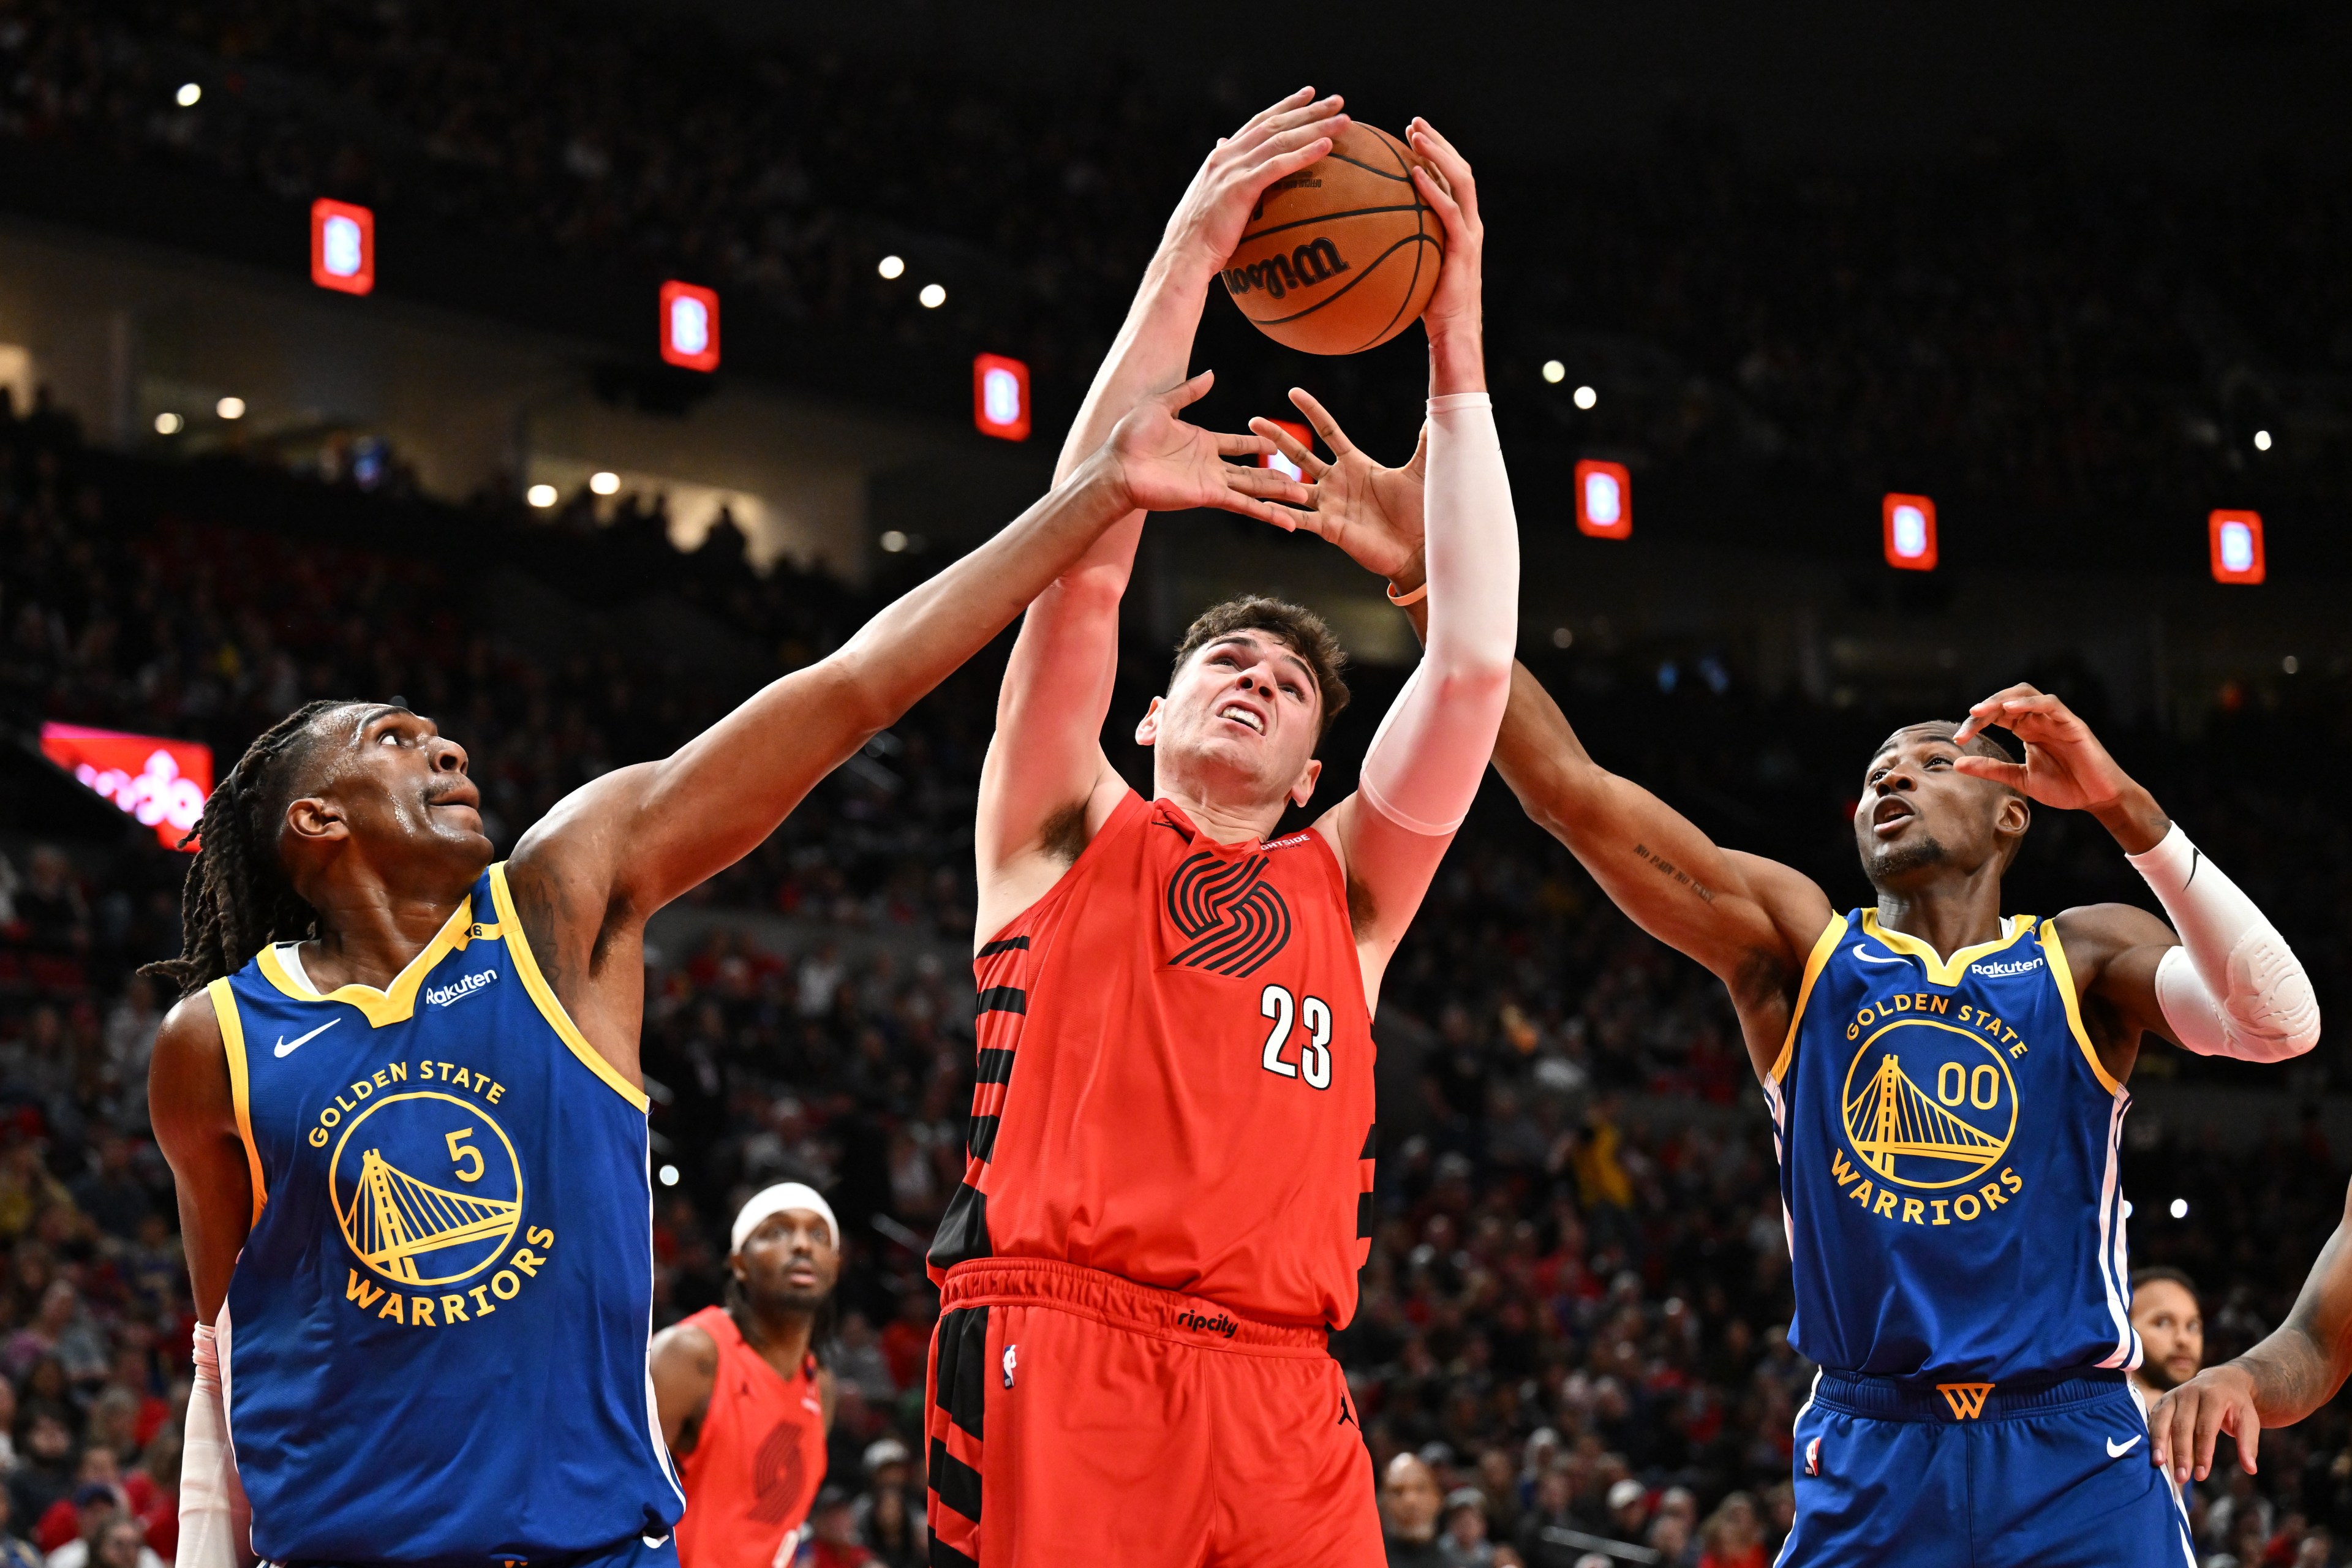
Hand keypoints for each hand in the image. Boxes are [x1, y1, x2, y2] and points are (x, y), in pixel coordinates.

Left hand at [1099, 371, 1309, 525]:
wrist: (1116, 466)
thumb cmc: (1130, 437)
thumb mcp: (1162, 405)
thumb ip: (1189, 392)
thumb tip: (1211, 374)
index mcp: (1201, 443)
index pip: (1237, 444)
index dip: (1257, 442)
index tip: (1276, 443)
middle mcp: (1209, 465)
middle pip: (1251, 471)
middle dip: (1275, 475)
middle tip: (1300, 477)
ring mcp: (1211, 482)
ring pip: (1253, 489)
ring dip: (1278, 493)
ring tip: (1303, 496)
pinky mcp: (1209, 496)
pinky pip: (1243, 505)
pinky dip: (1266, 514)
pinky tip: (1286, 520)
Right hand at [1159, 89, 1350, 280]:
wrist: (1183, 255)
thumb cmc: (1200, 237)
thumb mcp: (1211, 199)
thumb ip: (1223, 175)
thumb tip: (1224, 149)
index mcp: (1222, 156)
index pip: (1259, 122)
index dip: (1285, 106)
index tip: (1309, 94)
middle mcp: (1228, 156)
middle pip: (1276, 124)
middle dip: (1309, 110)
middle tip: (1338, 100)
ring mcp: (1233, 170)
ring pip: (1281, 139)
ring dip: (1315, 127)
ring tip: (1345, 120)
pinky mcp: (1240, 188)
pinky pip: (1278, 165)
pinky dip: (1304, 153)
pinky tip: (1328, 146)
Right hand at [1249, 388, 1428, 584]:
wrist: (1420, 548)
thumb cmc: (1421, 511)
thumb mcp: (1422, 469)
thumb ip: (1424, 440)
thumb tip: (1438, 408)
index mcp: (1355, 464)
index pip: (1328, 431)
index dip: (1311, 411)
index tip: (1293, 392)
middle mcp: (1337, 483)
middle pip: (1300, 454)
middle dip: (1276, 438)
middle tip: (1253, 421)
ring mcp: (1330, 505)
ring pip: (1292, 485)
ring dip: (1270, 473)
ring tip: (1245, 459)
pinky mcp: (1329, 528)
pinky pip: (1300, 518)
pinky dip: (1282, 512)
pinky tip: (1260, 502)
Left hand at [1405, 118, 1483, 389]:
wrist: (1452, 336)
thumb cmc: (1426, 309)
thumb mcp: (1409, 271)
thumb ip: (1395, 248)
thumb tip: (1358, 239)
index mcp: (1459, 225)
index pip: (1450, 179)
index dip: (1434, 153)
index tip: (1410, 135)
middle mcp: (1469, 223)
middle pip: (1459, 169)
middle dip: (1438, 142)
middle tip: (1413, 122)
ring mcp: (1469, 234)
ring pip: (1461, 181)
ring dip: (1438, 154)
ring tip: (1416, 135)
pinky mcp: (1463, 249)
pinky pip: (1449, 213)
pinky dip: (1433, 190)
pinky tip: (1413, 175)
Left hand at [1949, 683, 2164, 844]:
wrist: (2097, 799)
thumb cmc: (2065, 788)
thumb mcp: (2020, 779)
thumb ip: (1991, 770)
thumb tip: (1957, 763)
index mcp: (2027, 730)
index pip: (1997, 716)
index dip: (1976, 722)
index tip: (1958, 738)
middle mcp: (2040, 721)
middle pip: (2008, 699)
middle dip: (1985, 708)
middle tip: (1967, 722)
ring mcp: (2056, 720)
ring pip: (2027, 695)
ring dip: (2002, 700)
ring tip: (1981, 711)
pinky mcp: (2073, 724)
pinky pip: (2050, 705)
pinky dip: (2030, 703)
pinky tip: (2011, 709)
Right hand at [2150, 1362, 2262, 1482]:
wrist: (2222, 1380)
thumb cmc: (2237, 1405)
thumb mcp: (2249, 1420)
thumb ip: (2248, 1444)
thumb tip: (2251, 1469)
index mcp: (2213, 1396)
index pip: (2205, 1428)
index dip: (2202, 1453)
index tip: (2202, 1476)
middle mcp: (2190, 1392)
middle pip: (2181, 1426)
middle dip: (2181, 1453)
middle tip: (2182, 1478)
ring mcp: (2174, 1394)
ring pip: (2162, 1419)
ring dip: (2159, 1443)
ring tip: (2158, 1464)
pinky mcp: (2164, 1399)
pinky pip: (2154, 1417)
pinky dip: (2152, 1434)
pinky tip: (2153, 1451)